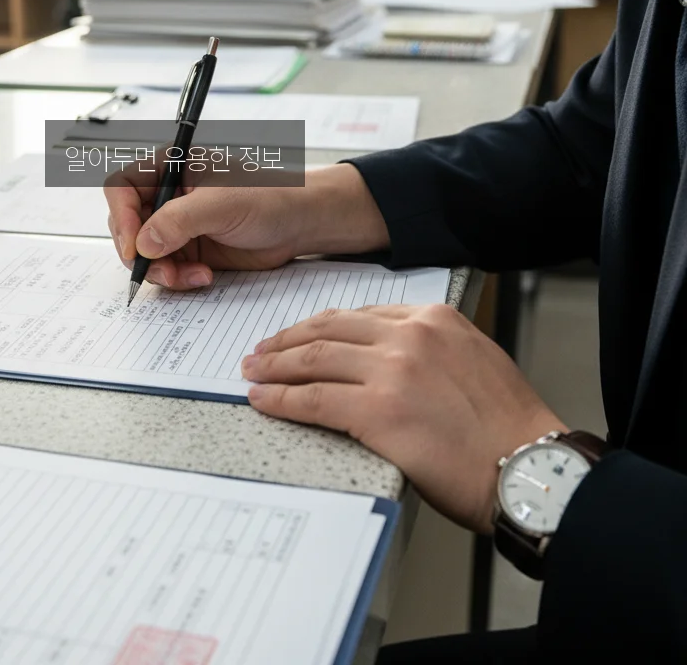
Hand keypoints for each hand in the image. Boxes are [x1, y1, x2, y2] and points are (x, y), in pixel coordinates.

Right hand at [105, 162, 388, 289]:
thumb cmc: (271, 196)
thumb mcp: (221, 204)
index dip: (122, 218)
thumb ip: (178, 221)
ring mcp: (177, 223)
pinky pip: (166, 269)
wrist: (301, 222)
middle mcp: (168, 194)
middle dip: (141, 252)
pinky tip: (202, 277)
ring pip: (144, 252)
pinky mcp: (189, 249)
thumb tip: (143, 243)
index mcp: (170, 166)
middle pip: (128, 225)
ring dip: (162, 271)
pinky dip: (178, 279)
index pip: (123, 188)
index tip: (134, 247)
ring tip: (190, 276)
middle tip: (161, 270)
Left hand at [241, 303, 564, 532]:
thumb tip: (381, 358)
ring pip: (314, 359)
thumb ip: (428, 347)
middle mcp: (409, 336)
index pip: (358, 315)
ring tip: (254, 373)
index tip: (300, 337)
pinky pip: (313, 399)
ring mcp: (391, 371)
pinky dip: (281, 398)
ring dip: (275, 366)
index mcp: (433, 319)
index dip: (319, 326)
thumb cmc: (508, 427)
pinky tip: (263, 400)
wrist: (530, 470)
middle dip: (287, 341)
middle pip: (328, 329)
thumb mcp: (473, 359)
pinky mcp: (377, 412)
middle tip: (262, 351)